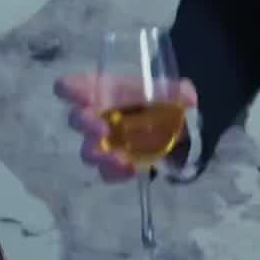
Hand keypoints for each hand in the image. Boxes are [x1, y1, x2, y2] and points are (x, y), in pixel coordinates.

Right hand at [54, 70, 197, 182]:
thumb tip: (187, 97)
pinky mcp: (112, 165)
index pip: (72, 87)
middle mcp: (95, 115)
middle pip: (76, 120)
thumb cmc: (161, 101)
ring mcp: (101, 143)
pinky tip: (133, 169)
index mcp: (101, 90)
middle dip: (86, 124)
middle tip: (103, 129)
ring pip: (88, 151)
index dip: (72, 90)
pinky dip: (117, 172)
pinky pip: (106, 173)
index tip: (84, 96)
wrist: (175, 129)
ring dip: (100, 155)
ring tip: (120, 159)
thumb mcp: (172, 92)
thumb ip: (178, 92)